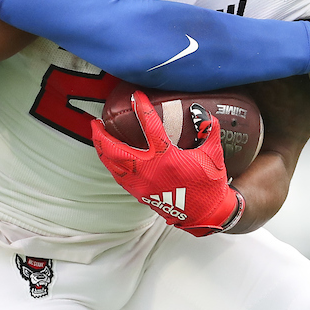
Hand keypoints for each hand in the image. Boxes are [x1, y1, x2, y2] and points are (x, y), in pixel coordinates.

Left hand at [90, 92, 242, 236]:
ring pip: (111, 164)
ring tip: (96, 136)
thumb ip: (208, 129)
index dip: (141, 108)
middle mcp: (149, 171)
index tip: (136, 96)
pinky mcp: (138, 193)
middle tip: (95, 122)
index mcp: (167, 158)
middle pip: (114, 149)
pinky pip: (117, 176)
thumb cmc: (209, 183)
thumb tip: (200, 111)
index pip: (150, 127)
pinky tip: (108, 156)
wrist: (204, 213)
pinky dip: (110, 163)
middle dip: (101, 135)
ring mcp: (140, 184)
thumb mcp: (213, 154)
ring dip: (101, 149)